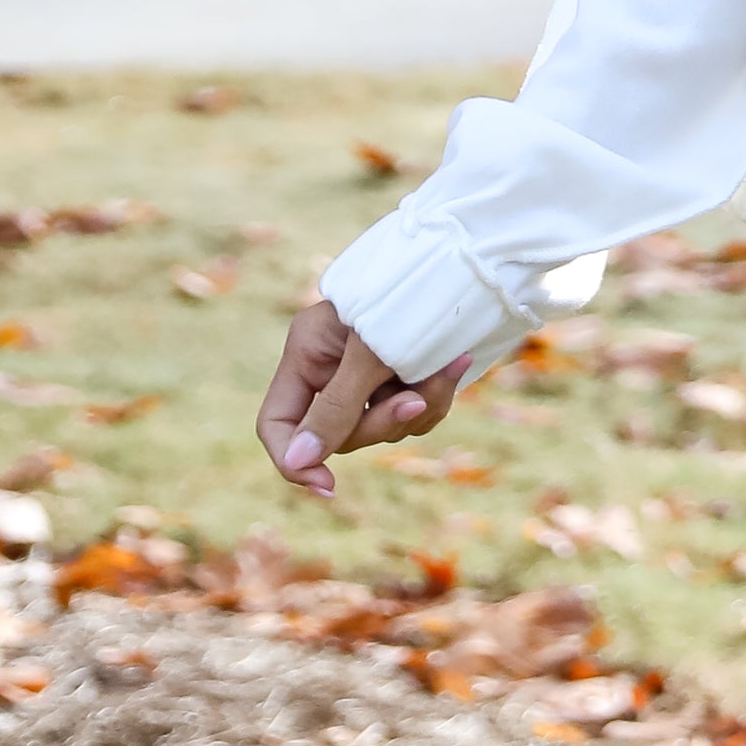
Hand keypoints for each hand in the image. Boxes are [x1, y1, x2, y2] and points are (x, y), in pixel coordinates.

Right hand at [257, 297, 470, 499]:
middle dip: (382, 422)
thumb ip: (335, 408)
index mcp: (307, 354)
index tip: (327, 485)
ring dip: (419, 407)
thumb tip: (299, 463)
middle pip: (340, 434)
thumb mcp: (368, 352)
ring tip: (449, 366)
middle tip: (415, 397)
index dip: (294, 460)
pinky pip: (416, 413)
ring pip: (385, 427)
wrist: (467, 260)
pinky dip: (436, 395)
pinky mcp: (408, 376)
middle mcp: (334, 368)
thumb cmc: (409, 292)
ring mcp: (371, 374)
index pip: (278, 424)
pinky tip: (457, 363)